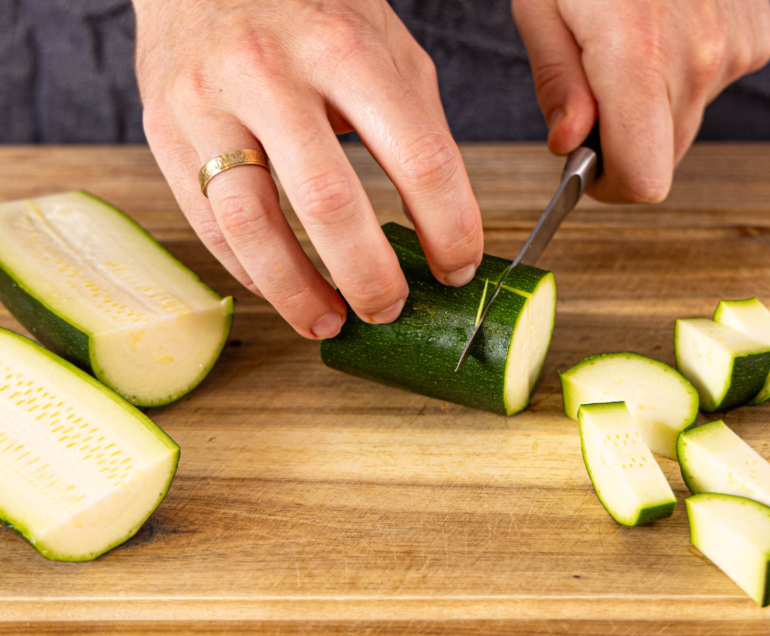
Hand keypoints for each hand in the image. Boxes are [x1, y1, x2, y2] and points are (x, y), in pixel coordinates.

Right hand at [133, 0, 482, 338]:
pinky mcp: (164, 132)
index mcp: (345, 49)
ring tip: (331, 322)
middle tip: (392, 309)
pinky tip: (284, 288)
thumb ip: (417, 125)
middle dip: (370, 276)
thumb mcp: (384, 46)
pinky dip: (252, 271)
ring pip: (254, 225)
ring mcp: (208, 104)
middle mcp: (271, 74)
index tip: (458, 266)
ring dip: (298, 292)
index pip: (418, 158)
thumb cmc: (308, 9)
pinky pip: (209, 224)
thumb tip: (445, 220)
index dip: (449, 227)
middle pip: (329, 204)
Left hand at [513, 0, 769, 201]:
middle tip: (593, 97)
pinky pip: (713, 86)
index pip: (645, 178)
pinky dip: (683, 74)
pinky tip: (665, 31)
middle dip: (625, 144)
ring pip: (687, 123)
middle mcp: (700, 59)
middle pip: (664, 157)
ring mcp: (735, 47)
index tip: (586, 169)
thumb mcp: (541, 6)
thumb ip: (557, 85)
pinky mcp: (756, 36)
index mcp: (638, 57)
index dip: (610, 185)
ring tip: (627, 48)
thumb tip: (571, 145)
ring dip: (652, 108)